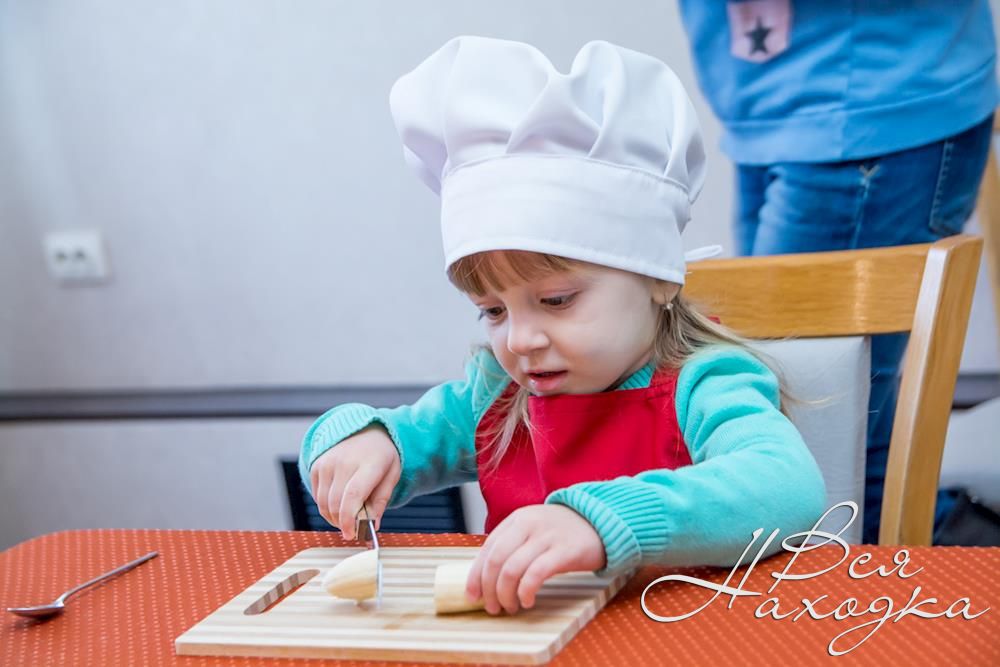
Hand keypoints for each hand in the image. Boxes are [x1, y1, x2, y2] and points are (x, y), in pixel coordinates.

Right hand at [309, 424, 400, 538]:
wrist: (364, 429)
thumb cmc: (381, 455)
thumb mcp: (392, 474)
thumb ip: (382, 500)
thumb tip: (372, 526)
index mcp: (369, 463)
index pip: (353, 496)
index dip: (349, 519)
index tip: (351, 534)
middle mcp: (345, 462)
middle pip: (336, 503)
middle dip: (343, 523)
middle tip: (352, 530)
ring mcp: (328, 462)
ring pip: (324, 503)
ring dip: (333, 518)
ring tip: (347, 518)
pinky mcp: (317, 465)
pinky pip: (317, 496)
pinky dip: (326, 506)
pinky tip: (339, 503)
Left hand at [465, 504, 606, 614]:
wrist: (602, 522)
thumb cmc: (563, 533)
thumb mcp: (534, 529)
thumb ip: (513, 545)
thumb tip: (487, 578)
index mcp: (516, 520)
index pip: (487, 550)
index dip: (475, 576)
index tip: (472, 597)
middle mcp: (528, 524)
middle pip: (496, 561)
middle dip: (489, 590)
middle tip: (493, 608)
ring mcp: (546, 536)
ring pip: (512, 570)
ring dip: (505, 595)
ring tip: (510, 607)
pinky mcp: (564, 551)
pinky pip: (536, 574)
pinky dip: (525, 592)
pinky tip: (527, 601)